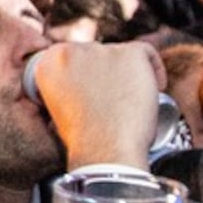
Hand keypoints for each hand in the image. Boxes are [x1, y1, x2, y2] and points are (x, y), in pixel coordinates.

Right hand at [28, 39, 162, 168]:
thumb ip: (69, 86)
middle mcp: (72, 51)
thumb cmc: (86, 140)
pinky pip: (147, 53)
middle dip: (106, 74)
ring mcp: (102, 50)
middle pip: (96, 53)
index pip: (72, 57)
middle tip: (113, 101)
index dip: (85, 75)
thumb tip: (90, 79)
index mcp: (48, 64)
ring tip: (129, 103)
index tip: (94, 92)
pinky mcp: (130, 54)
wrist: (105, 151)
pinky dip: (153, 69)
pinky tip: (154, 88)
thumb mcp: (61, 110)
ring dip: (127, 75)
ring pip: (120, 55)